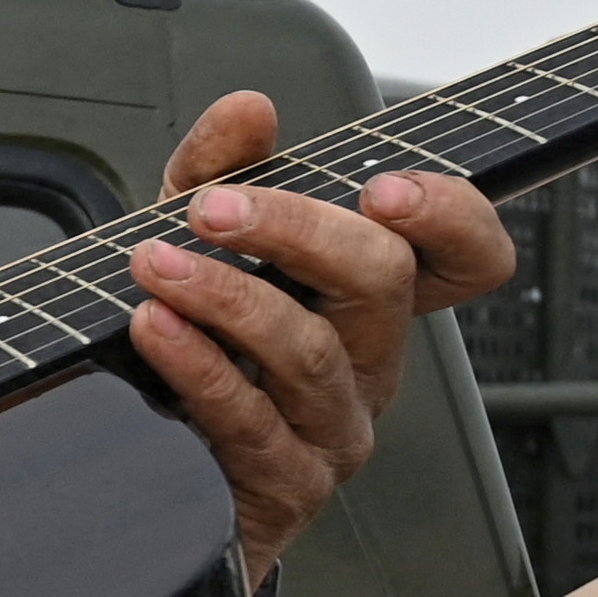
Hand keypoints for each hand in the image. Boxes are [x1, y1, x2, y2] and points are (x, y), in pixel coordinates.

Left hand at [123, 90, 516, 583]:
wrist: (129, 461)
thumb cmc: (187, 346)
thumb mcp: (194, 245)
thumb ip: (218, 170)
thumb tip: (250, 111)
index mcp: (373, 301)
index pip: (468, 258)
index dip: (453, 219)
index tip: (383, 188)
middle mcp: (370, 364)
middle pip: (381, 282)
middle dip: (296, 231)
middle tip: (213, 210)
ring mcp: (335, 430)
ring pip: (311, 352)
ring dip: (227, 295)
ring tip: (155, 264)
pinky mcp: (285, 485)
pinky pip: (252, 421)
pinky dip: (198, 365)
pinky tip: (155, 328)